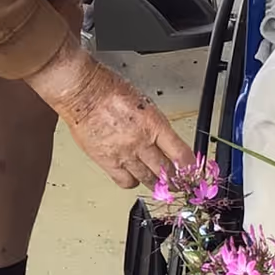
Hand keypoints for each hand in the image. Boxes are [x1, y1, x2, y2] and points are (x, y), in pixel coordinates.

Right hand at [26, 35, 189, 187]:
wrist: (82, 91)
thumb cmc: (108, 90)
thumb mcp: (144, 102)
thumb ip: (155, 125)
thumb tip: (165, 142)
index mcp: (154, 124)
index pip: (181, 154)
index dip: (190, 167)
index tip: (192, 172)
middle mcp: (141, 141)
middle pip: (167, 171)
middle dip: (176, 180)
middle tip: (179, 184)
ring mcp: (124, 153)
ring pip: (148, 179)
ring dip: (157, 184)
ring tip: (160, 185)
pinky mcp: (106, 161)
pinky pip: (125, 181)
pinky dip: (132, 182)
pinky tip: (133, 178)